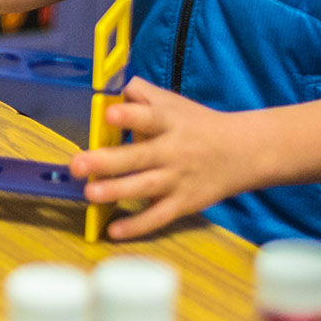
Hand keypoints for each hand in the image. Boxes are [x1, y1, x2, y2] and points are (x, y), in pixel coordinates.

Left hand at [68, 77, 244, 239]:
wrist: (243, 152)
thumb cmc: (196, 123)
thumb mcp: (171, 102)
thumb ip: (140, 92)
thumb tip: (109, 88)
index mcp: (168, 122)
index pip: (148, 117)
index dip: (129, 116)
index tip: (109, 114)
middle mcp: (172, 151)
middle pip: (138, 156)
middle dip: (106, 161)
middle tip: (77, 163)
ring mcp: (177, 180)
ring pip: (145, 187)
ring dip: (116, 192)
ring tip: (90, 194)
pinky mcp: (183, 203)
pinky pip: (158, 217)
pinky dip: (137, 227)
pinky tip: (113, 231)